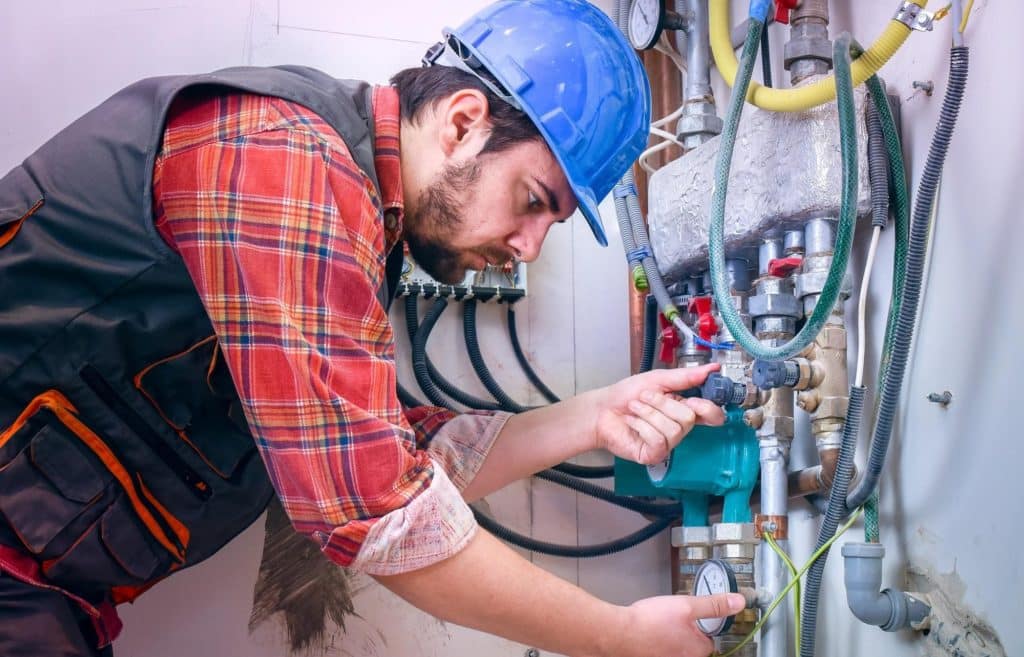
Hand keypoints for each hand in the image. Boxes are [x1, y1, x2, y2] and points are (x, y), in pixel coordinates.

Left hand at [593, 364, 724, 464]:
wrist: (601, 409)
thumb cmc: (625, 395)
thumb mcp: (657, 379)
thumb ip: (685, 376)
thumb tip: (712, 368)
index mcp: (683, 409)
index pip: (712, 415)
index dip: (708, 408)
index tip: (693, 399)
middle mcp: (678, 428)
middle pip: (689, 418)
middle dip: (662, 403)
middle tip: (644, 398)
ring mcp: (667, 443)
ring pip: (673, 428)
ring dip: (648, 413)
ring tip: (635, 409)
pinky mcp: (654, 455)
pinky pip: (658, 440)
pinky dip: (641, 426)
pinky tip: (632, 423)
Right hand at [601, 593, 746, 656]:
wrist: (618, 633)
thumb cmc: (650, 622)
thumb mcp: (687, 606)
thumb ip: (714, 605)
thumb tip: (739, 602)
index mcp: (698, 650)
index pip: (710, 639)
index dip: (700, 624)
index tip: (689, 614)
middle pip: (692, 644)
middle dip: (683, 630)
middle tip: (670, 616)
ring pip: (674, 646)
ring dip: (669, 635)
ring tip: (657, 622)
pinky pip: (659, 648)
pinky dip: (655, 640)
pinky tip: (647, 630)